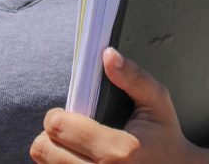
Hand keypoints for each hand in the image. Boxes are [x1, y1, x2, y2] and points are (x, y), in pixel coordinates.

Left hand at [30, 48, 202, 162]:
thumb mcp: (157, 102)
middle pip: (43, 149)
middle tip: (69, 130)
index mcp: (119, 150)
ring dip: (53, 152)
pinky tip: (76, 159)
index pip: (58, 127)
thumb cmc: (164, 136)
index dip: (57, 115)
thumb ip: (134, 77)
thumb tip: (108, 55)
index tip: (67, 113)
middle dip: (51, 134)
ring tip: (74, 145)